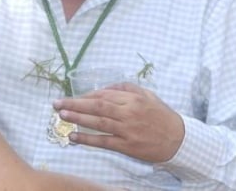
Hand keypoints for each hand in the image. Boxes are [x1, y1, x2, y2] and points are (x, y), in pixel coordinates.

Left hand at [53, 83, 184, 162]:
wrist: (178, 139)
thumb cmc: (161, 115)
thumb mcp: (146, 95)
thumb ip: (125, 88)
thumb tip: (104, 88)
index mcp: (132, 99)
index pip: (103, 95)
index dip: (85, 96)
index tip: (70, 97)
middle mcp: (128, 113)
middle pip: (97, 107)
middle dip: (74, 104)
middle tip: (57, 104)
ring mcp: (127, 130)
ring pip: (98, 123)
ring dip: (77, 119)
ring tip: (61, 116)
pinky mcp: (127, 146)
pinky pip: (103, 142)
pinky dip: (87, 139)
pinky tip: (74, 137)